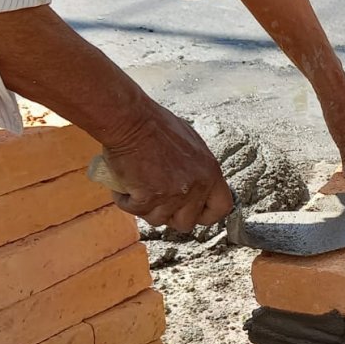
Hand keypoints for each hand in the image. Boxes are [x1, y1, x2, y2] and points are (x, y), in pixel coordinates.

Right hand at [100, 107, 232, 231]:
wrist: (130, 120)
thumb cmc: (155, 125)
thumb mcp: (191, 145)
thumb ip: (197, 169)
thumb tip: (197, 185)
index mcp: (210, 172)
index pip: (221, 208)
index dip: (206, 215)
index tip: (194, 213)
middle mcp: (195, 186)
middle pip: (187, 223)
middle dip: (170, 216)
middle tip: (157, 201)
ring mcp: (172, 194)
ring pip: (158, 219)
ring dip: (145, 208)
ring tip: (137, 187)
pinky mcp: (148, 197)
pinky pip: (135, 210)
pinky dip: (126, 200)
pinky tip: (123, 184)